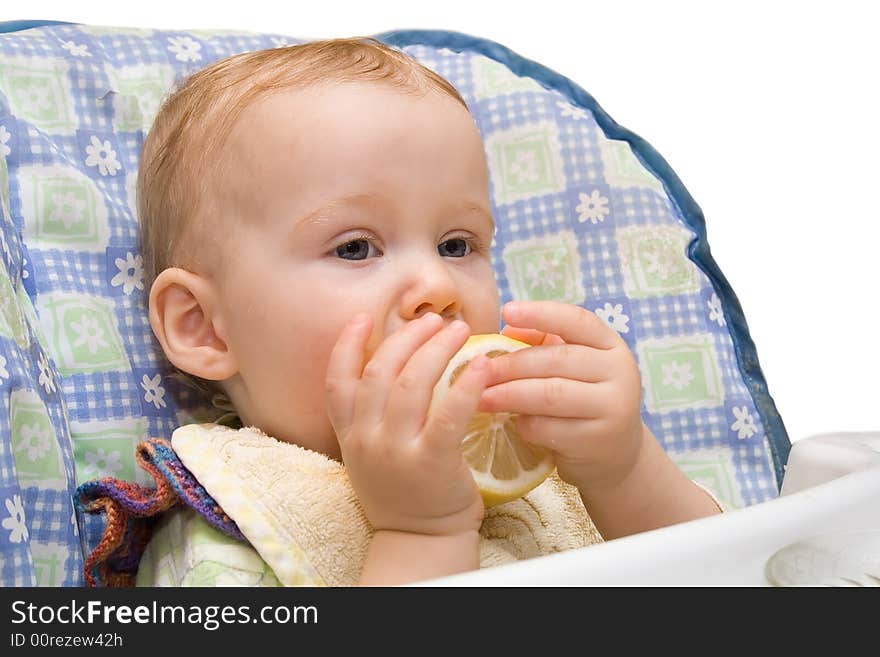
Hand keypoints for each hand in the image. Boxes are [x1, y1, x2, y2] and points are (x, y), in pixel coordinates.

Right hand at [325, 312, 489, 537]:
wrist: (420, 541)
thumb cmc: (404, 491)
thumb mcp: (371, 454)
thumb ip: (373, 416)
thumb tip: (400, 362)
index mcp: (349, 434)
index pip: (336, 382)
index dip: (346, 345)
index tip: (362, 317)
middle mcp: (366, 440)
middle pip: (380, 372)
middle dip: (407, 337)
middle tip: (433, 320)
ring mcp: (396, 452)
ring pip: (410, 385)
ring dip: (435, 349)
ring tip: (458, 330)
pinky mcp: (432, 463)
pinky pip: (448, 416)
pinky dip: (466, 386)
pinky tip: (481, 365)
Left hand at [479, 300, 645, 491]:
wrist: (614, 454)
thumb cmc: (582, 400)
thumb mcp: (570, 367)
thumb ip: (542, 343)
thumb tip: (509, 326)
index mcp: (611, 345)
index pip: (577, 320)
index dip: (541, 313)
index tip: (506, 311)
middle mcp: (620, 372)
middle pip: (557, 359)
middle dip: (512, 364)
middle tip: (479, 369)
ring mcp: (613, 407)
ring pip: (551, 394)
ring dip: (510, 395)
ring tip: (480, 397)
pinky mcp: (597, 441)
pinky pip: (550, 428)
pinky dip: (525, 424)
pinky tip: (512, 423)